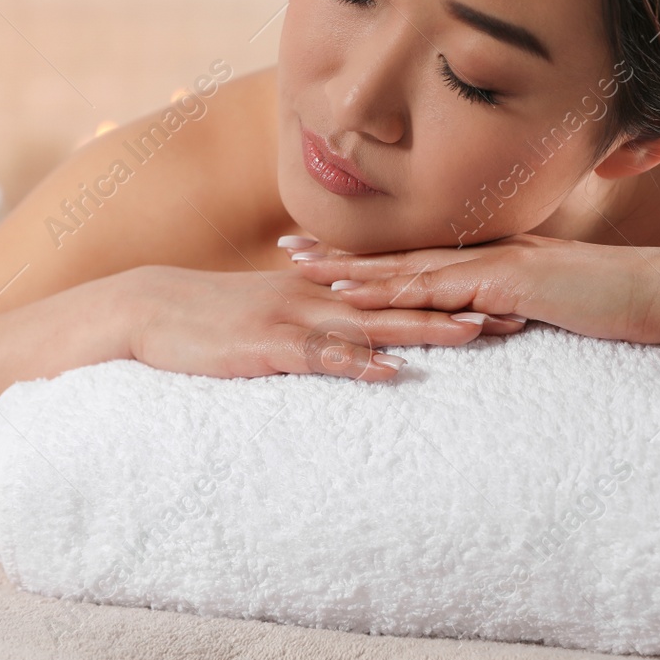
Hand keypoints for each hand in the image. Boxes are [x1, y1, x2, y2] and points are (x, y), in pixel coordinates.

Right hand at [115, 262, 501, 381]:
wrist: (147, 308)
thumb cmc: (204, 314)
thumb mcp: (262, 305)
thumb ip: (305, 311)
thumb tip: (343, 327)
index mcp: (316, 287)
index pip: (392, 286)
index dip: (444, 290)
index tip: (495, 294)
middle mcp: (314, 295)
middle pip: (397, 299)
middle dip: (455, 304)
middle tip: (513, 311)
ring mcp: (292, 317)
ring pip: (371, 323)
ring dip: (424, 329)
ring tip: (476, 334)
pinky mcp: (267, 346)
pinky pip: (321, 356)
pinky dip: (358, 363)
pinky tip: (390, 373)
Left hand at [285, 232, 659, 349]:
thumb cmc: (623, 304)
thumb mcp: (559, 305)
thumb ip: (522, 309)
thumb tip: (497, 324)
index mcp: (494, 258)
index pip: (418, 254)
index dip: (368, 253)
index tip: (323, 249)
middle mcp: (487, 253)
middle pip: (399, 253)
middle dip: (341, 252)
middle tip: (286, 247)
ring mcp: (496, 265)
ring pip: (407, 268)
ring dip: (351, 270)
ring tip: (301, 270)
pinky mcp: (508, 285)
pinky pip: (438, 291)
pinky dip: (391, 293)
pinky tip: (354, 297)